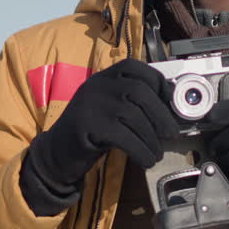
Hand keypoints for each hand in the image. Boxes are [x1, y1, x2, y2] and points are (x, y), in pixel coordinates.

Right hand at [23, 59, 178, 210]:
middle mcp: (96, 85)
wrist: (57, 153)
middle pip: (138, 91)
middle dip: (160, 114)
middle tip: (171, 134)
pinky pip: (124, 136)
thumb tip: (169, 104)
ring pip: (133, 116)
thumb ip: (132, 102)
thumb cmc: (91, 132)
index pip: (133, 68)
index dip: (156, 81)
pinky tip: (146, 160)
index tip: (169, 100)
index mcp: (103, 77)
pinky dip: (140, 150)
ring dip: (151, 138)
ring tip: (157, 153)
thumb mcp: (110, 109)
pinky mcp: (87, 125)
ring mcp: (90, 104)